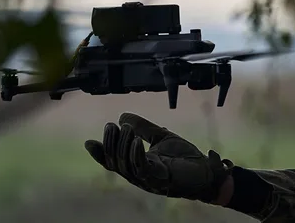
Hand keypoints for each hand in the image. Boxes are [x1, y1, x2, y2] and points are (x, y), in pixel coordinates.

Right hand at [84, 112, 232, 202]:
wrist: (205, 170)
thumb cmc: (184, 157)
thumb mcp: (161, 137)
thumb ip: (144, 128)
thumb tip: (122, 116)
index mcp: (137, 166)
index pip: (113, 162)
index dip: (100, 153)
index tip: (89, 142)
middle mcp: (139, 175)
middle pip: (116, 163)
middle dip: (111, 144)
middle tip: (110, 126)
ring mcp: (148, 179)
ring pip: (126, 166)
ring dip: (123, 145)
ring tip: (125, 129)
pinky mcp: (160, 179)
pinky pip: (143, 169)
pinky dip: (137, 154)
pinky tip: (136, 141)